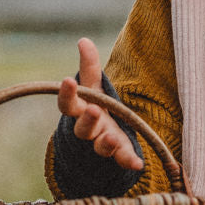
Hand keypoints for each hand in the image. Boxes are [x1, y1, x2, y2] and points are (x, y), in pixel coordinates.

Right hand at [57, 38, 142, 170]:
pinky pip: (122, 159)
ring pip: (100, 146)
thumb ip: (90, 67)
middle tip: (94, 110)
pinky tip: (138, 164)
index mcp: (80, 111)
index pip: (67, 104)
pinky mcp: (118, 153)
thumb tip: (83, 40)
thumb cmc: (96, 107)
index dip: (66, 94)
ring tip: (111, 138)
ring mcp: (103, 142)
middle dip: (88, 120)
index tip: (67, 80)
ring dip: (105, 143)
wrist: (103, 137)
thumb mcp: (94, 87)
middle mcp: (89, 129)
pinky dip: (128, 161)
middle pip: (83, 128)